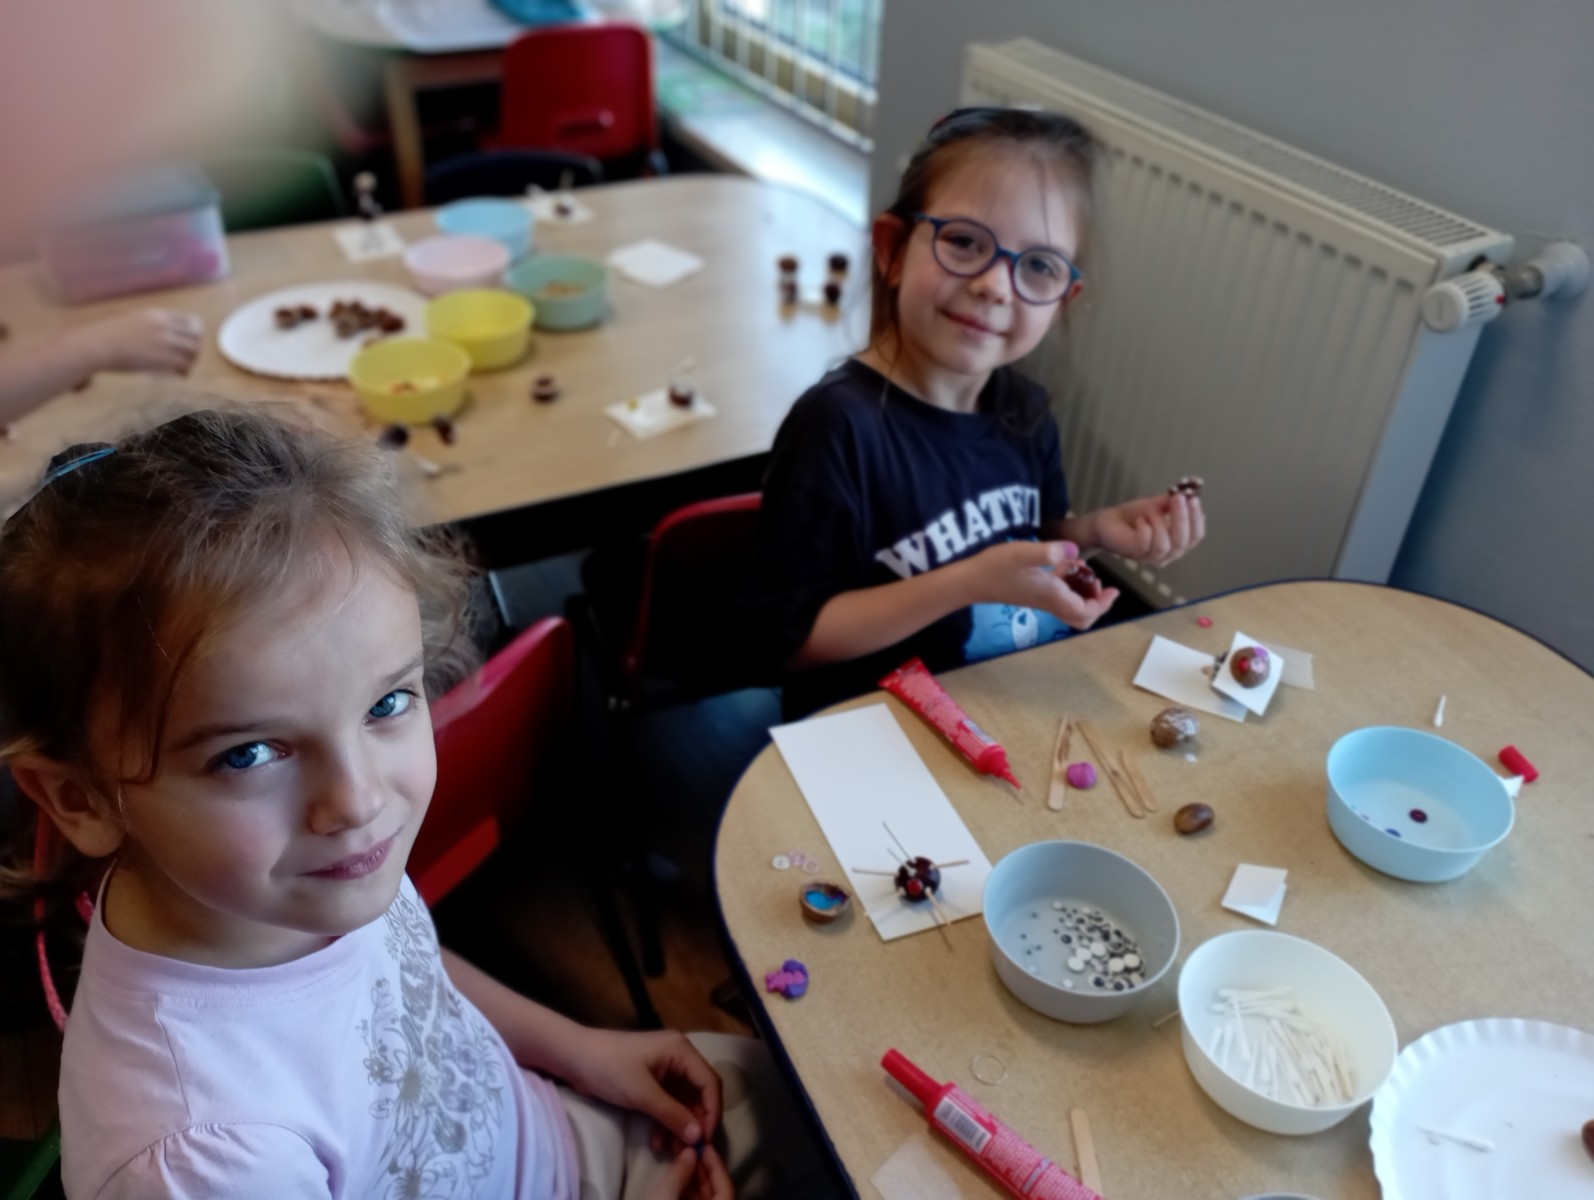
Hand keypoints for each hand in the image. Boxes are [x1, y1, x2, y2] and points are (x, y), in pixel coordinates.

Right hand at [70, 308, 202, 376]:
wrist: (97, 345)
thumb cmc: (108, 336)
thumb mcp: (133, 321)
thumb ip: (151, 326)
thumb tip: (161, 338)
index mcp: (157, 314)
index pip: (190, 321)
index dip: (194, 334)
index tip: (190, 344)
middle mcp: (164, 325)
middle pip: (196, 336)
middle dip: (195, 349)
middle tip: (188, 360)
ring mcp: (164, 340)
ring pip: (192, 351)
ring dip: (191, 362)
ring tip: (183, 370)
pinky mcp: (162, 357)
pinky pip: (183, 364)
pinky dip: (184, 371)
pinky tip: (179, 376)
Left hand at [566, 1029, 722, 1153]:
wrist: (573, 1058)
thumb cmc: (609, 1068)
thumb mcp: (642, 1094)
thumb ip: (673, 1114)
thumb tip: (698, 1136)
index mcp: (681, 1050)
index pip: (709, 1082)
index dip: (712, 1111)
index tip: (706, 1139)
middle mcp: (678, 1056)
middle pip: (698, 1092)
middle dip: (694, 1121)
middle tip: (689, 1148)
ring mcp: (664, 1068)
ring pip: (682, 1101)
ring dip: (678, 1125)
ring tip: (671, 1150)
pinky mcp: (651, 1080)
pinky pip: (666, 1102)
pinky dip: (664, 1121)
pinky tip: (656, 1141)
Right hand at [645, 1142, 731, 1199]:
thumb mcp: (665, 1197)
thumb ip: (679, 1173)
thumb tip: (690, 1152)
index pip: (726, 1188)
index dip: (715, 1165)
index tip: (704, 1146)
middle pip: (715, 1191)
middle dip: (701, 1169)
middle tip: (689, 1147)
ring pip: (701, 1197)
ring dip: (691, 1177)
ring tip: (680, 1156)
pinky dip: (684, 1189)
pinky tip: (675, 1174)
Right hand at [965, 540, 1119, 629]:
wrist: (971, 580)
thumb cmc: (996, 566)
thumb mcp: (1023, 553)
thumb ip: (1049, 552)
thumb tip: (1075, 551)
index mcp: (1053, 596)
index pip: (1086, 612)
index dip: (1103, 604)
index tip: (1112, 589)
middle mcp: (1049, 603)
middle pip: (1081, 618)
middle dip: (1096, 604)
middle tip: (1100, 585)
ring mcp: (1041, 600)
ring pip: (1071, 609)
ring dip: (1083, 594)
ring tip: (1082, 570)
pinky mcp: (1034, 594)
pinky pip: (1060, 598)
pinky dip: (1069, 587)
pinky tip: (1063, 566)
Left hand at [1088, 490, 1204, 566]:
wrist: (1108, 521)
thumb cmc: (1134, 516)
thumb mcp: (1158, 505)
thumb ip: (1176, 498)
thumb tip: (1195, 481)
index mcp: (1177, 542)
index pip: (1195, 536)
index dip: (1196, 518)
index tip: (1193, 499)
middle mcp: (1167, 554)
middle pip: (1183, 542)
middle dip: (1182, 518)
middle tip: (1178, 497)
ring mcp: (1150, 557)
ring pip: (1165, 545)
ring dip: (1159, 523)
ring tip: (1150, 511)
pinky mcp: (1134, 553)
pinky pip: (1145, 543)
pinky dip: (1145, 528)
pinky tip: (1140, 520)